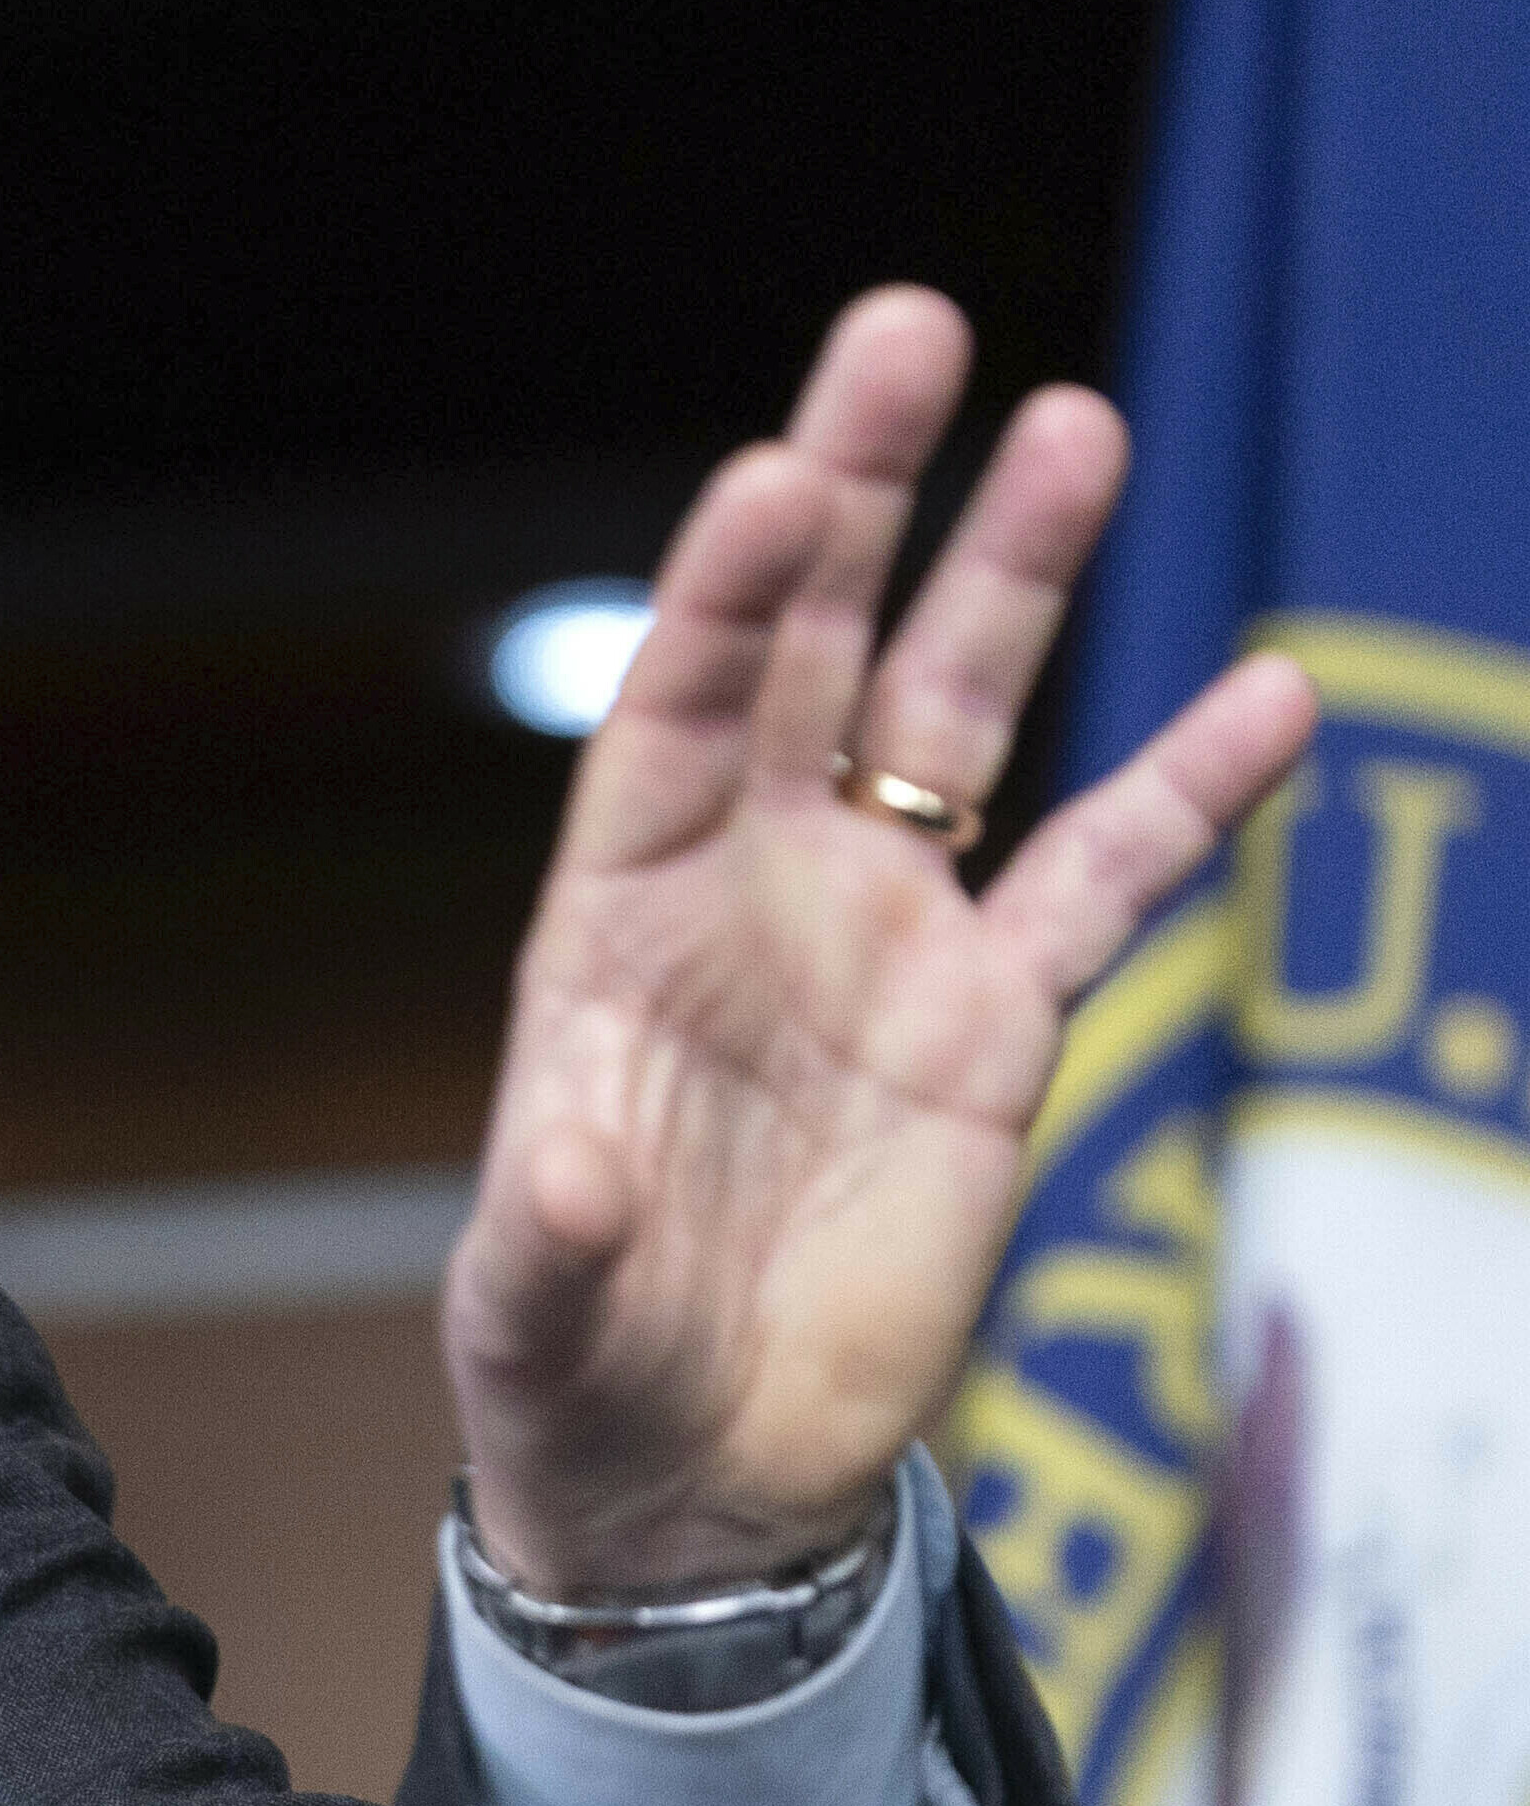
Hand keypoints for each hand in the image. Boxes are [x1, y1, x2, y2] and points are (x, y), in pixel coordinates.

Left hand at [446, 287, 1317, 1597]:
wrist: (694, 1477)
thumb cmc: (578, 1375)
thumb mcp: (532, 1318)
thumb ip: (546, 1243)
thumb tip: (569, 1173)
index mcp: (618, 923)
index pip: (673, 718)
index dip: (725, 602)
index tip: (773, 478)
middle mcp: (753, 891)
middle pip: (812, 654)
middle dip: (858, 496)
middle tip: (911, 328)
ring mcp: (883, 939)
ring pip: (959, 720)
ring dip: (1015, 576)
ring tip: (1076, 422)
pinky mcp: (996, 1026)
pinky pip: (1105, 880)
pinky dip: (1187, 791)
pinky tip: (1274, 693)